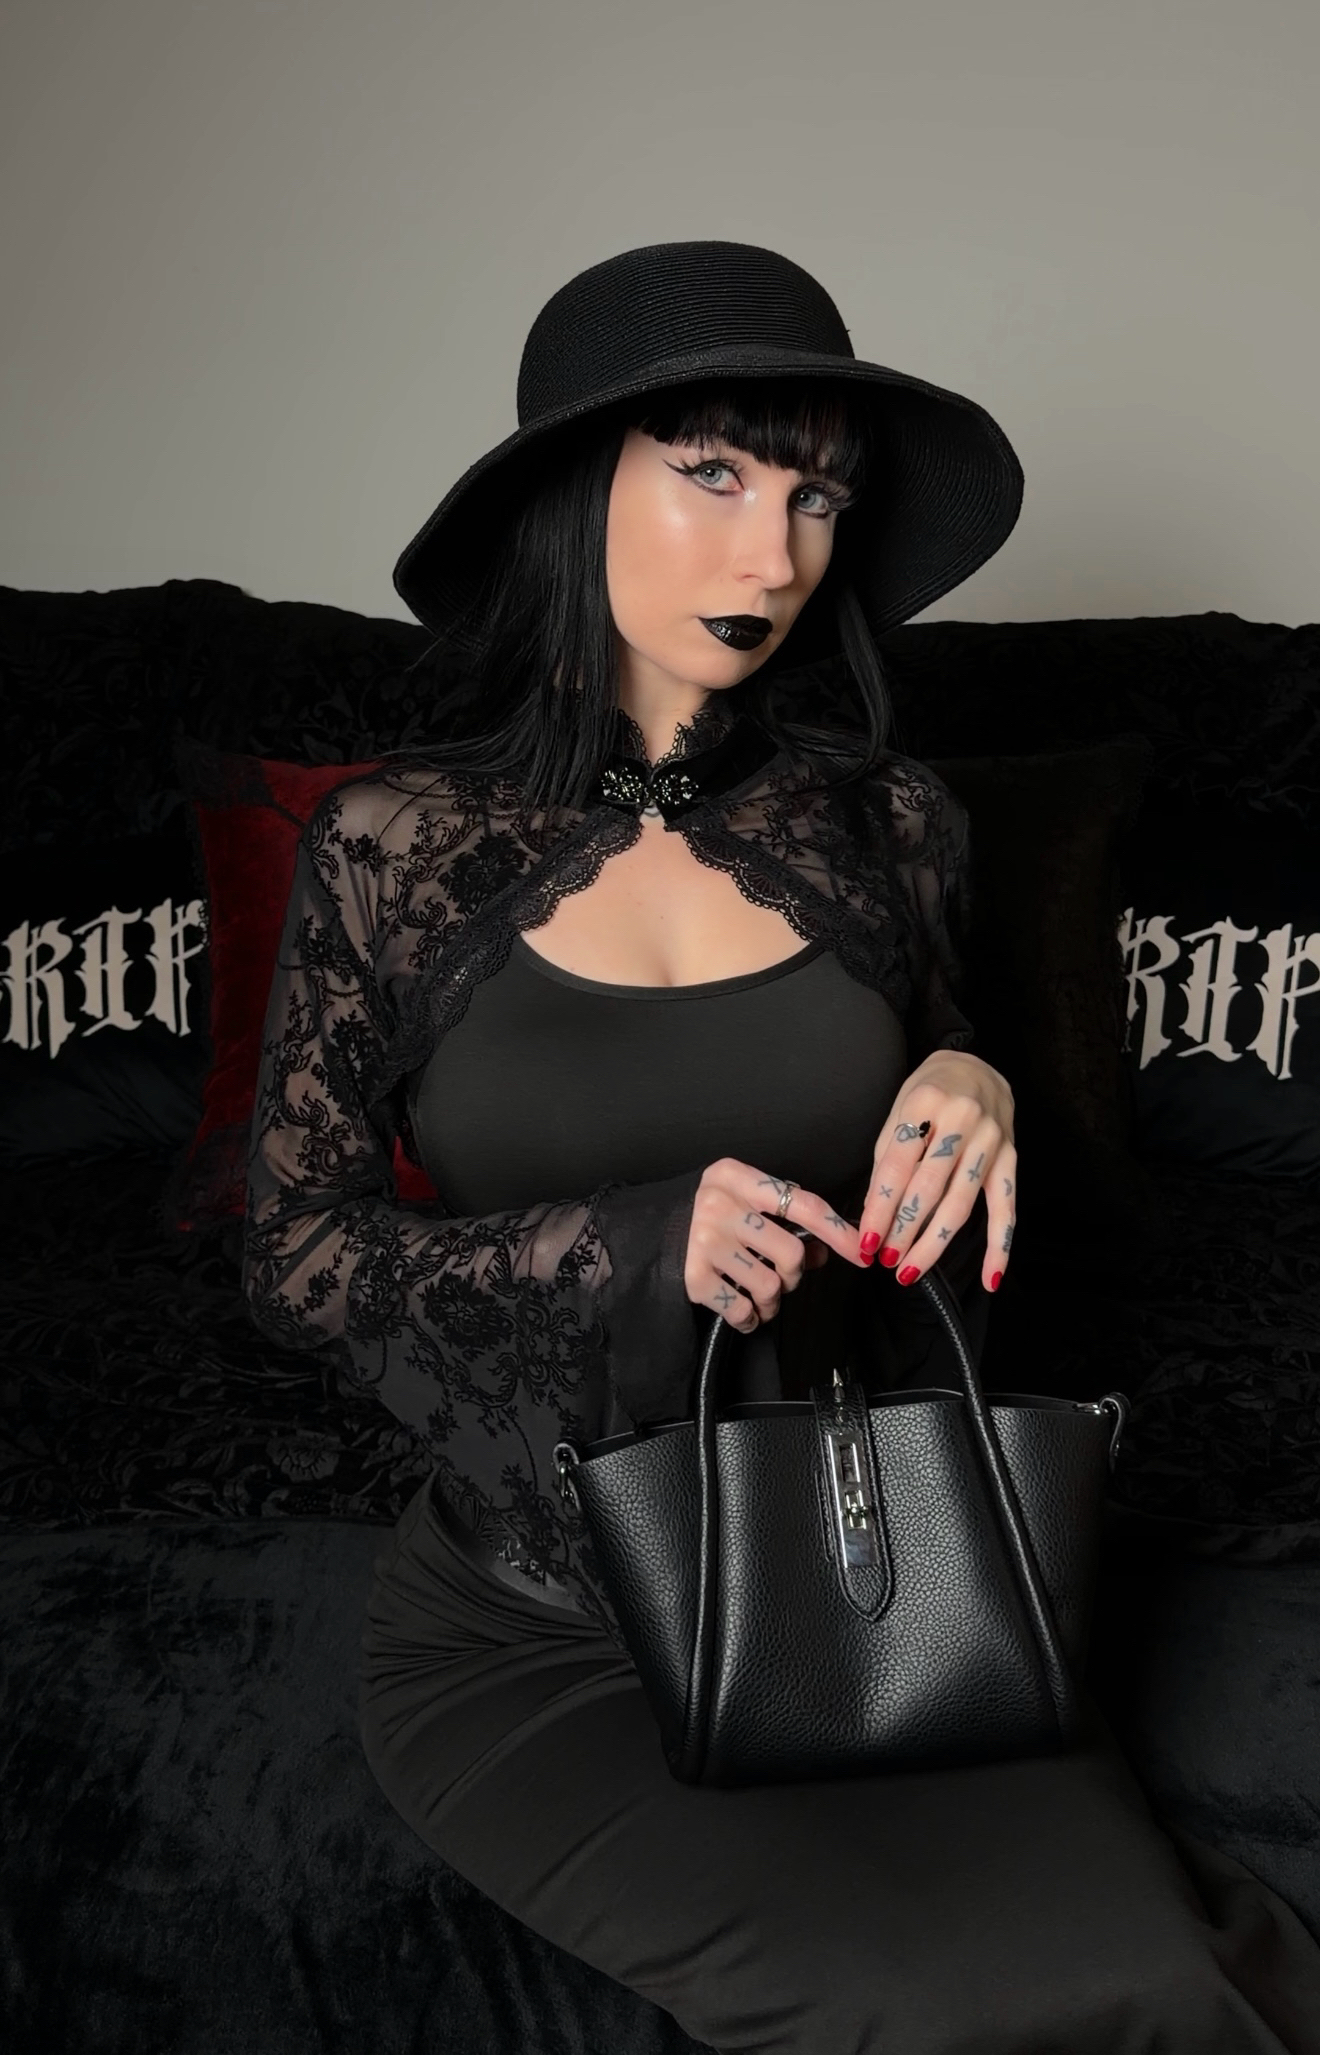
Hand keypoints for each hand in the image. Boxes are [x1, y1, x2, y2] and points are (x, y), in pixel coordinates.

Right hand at [685, 1158, 866, 1331]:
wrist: (647, 1232)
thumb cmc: (707, 1216)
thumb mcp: (744, 1202)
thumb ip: (786, 1221)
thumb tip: (827, 1253)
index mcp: (737, 1177)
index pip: (802, 1204)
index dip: (837, 1231)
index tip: (862, 1251)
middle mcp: (719, 1205)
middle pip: (792, 1253)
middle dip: (793, 1275)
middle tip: (780, 1277)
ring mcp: (705, 1241)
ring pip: (770, 1286)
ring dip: (772, 1301)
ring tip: (759, 1296)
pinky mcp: (693, 1277)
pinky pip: (743, 1310)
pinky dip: (749, 1319)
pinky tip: (742, 1309)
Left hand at [856, 1053, 1015, 1295]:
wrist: (977, 1066)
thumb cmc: (929, 1092)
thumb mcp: (899, 1110)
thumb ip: (889, 1158)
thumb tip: (875, 1213)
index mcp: (925, 1103)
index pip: (898, 1165)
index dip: (881, 1207)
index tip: (866, 1240)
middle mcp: (962, 1120)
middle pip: (929, 1187)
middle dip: (904, 1229)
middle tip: (886, 1260)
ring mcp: (991, 1140)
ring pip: (961, 1203)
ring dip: (935, 1243)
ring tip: (910, 1270)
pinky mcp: (1011, 1157)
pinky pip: (1006, 1208)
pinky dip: (999, 1247)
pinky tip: (990, 1278)